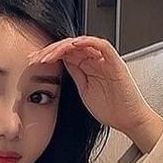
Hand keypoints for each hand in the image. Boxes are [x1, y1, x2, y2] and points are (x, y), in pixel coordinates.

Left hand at [27, 35, 161, 139]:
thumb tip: (60, 63)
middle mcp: (96, 60)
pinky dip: (86, 42)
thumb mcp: (84, 90)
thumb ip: (75, 74)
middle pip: (70, 46)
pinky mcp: (115, 62)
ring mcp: (105, 60)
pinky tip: (71, 46)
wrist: (129, 120)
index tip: (34, 61)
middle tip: (36, 57)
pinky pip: (100, 45)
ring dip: (63, 46)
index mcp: (88, 66)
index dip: (49, 55)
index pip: (66, 54)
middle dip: (51, 50)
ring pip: (82, 43)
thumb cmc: (111, 109)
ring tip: (48, 54)